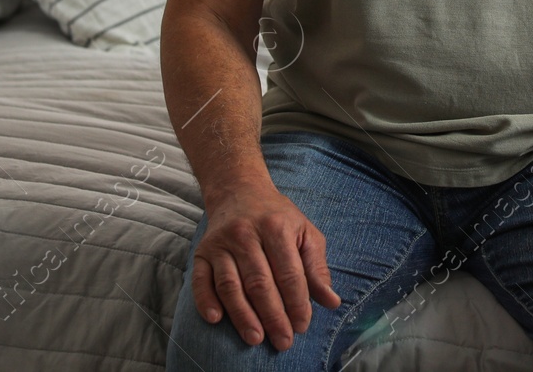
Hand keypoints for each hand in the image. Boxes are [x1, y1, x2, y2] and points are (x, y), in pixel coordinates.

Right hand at [192, 182, 341, 349]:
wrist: (240, 191)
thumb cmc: (278, 217)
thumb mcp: (305, 233)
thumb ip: (317, 268)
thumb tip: (331, 302)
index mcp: (276, 227)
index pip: (288, 273)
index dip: (297, 302)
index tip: (302, 326)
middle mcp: (245, 233)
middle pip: (259, 282)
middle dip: (273, 316)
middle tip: (283, 341)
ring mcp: (221, 243)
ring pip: (230, 285)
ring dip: (242, 315)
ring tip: (256, 338)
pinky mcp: (201, 252)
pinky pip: (200, 280)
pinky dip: (206, 301)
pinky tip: (216, 319)